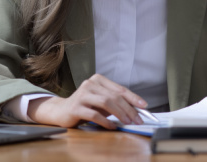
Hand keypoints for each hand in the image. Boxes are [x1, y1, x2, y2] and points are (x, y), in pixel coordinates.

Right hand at [27, 73, 146, 128]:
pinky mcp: (76, 107)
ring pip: (106, 102)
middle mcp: (90, 84)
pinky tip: (112, 126)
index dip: (133, 97)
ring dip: (119, 114)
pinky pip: (94, 114)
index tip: (144, 106)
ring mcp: (82, 94)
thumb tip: (135, 110)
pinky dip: (106, 121)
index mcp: (98, 79)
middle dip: (128, 109)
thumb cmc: (86, 105)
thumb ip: (115, 102)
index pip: (119, 89)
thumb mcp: (101, 101)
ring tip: (127, 122)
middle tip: (138, 119)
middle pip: (114, 96)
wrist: (62, 110)